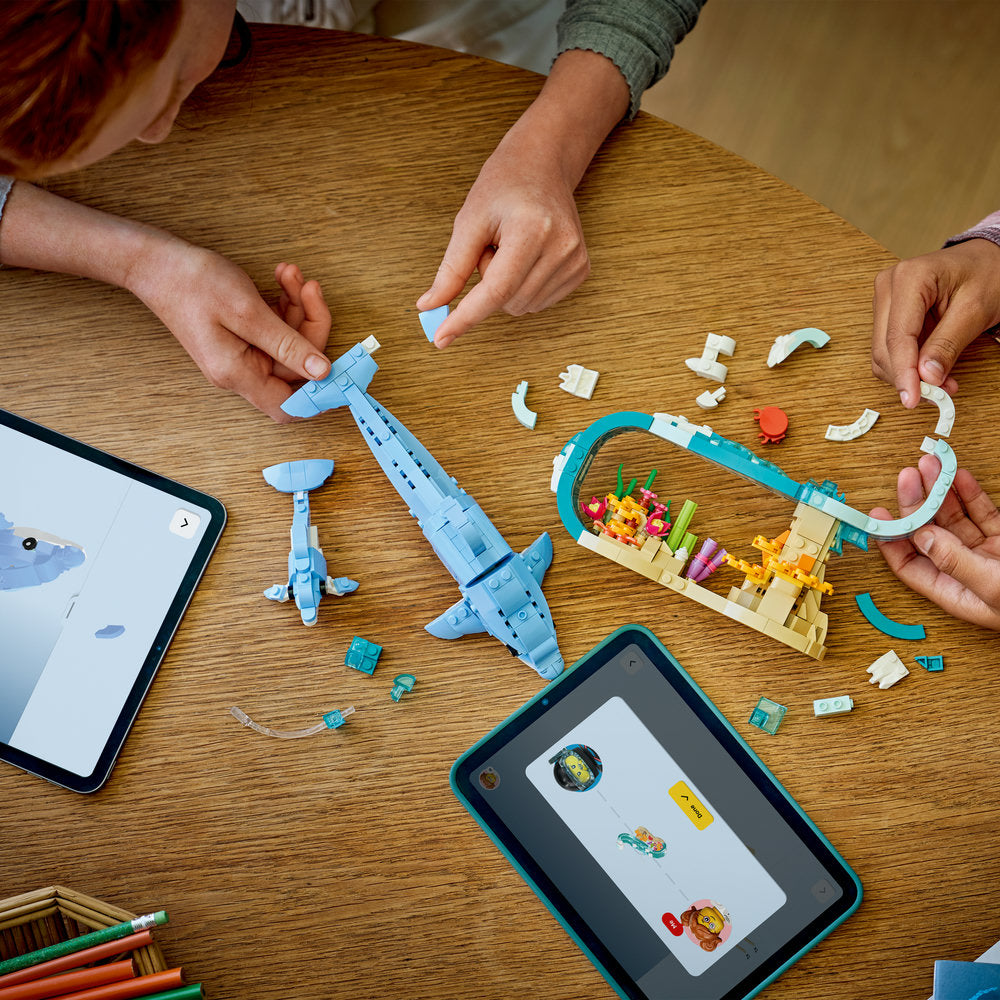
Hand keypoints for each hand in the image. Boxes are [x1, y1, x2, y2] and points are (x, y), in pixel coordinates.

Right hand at [127, 238, 331, 420]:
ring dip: (299, 308)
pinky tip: (281, 279)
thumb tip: (322, 372)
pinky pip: (277, 329)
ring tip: (292, 276)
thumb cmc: (192, 283)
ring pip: (290, 343)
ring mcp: (242, 353)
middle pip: (296, 366)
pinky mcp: (243, 335)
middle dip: (311, 325)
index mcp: (238, 373)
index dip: (318, 395)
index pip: (287, 406)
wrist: (155, 261)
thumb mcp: (247, 312)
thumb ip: (287, 344)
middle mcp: (240, 370)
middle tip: (310, 289)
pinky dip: (284, 304)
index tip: (341, 367)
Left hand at [415, 135, 589, 348]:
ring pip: (520, 307)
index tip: (441, 339)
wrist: (542, 166)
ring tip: (510, 247)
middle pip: (506, 302)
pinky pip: (537, 302)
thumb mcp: (468, 221)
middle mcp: (561, 248)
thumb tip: (430, 307)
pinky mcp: (581, 270)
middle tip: (491, 246)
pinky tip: (526, 257)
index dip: (465, 317)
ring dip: (504, 287)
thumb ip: (451, 269)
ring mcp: (576, 261)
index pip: (495, 290)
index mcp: (532, 230)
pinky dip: (521, 288)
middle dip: (487, 283)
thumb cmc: (503, 187)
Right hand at [871, 238, 999, 407]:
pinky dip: (908, 367)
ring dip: (907, 375)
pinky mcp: (889, 314)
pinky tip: (931, 371)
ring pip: (882, 353)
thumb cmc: (986, 273)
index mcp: (909, 278)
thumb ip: (948, 344)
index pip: (897, 336)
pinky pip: (890, 349)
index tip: (913, 399)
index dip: (903, 372)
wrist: (986, 260)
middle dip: (907, 376)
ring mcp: (885, 300)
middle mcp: (888, 287)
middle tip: (936, 395)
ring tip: (941, 383)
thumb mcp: (975, 310)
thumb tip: (926, 376)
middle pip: (883, 348)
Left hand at [871, 453, 999, 628]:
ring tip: (930, 465)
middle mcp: (968, 573)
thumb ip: (957, 563)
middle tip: (909, 476)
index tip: (877, 515)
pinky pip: (985, 514)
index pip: (912, 567)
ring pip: (956, 519)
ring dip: (942, 492)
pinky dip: (972, 494)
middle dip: (917, 504)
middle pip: (931, 535)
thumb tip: (922, 537)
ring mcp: (990, 555)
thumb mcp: (995, 586)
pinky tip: (960, 476)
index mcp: (958, 593)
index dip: (892, 541)